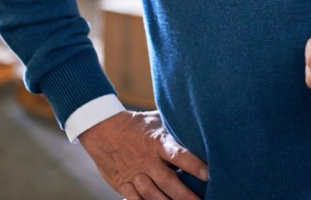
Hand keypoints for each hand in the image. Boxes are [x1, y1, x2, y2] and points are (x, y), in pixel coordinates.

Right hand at [77, 110, 207, 199]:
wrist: (102, 128)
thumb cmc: (137, 124)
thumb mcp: (157, 120)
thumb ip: (175, 126)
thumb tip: (198, 123)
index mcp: (157, 142)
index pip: (178, 154)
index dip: (193, 164)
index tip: (208, 174)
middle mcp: (146, 159)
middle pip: (167, 181)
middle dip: (184, 195)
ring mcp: (133, 173)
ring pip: (151, 194)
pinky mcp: (121, 183)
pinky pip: (134, 199)